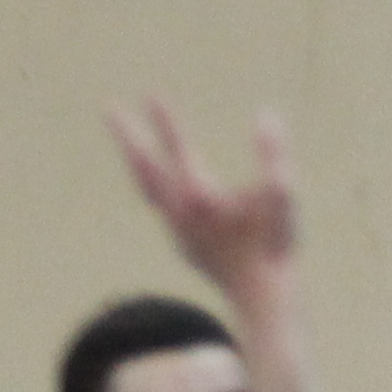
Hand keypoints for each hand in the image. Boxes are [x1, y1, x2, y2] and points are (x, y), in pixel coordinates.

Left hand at [110, 100, 297, 304]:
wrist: (263, 297)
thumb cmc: (275, 245)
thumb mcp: (283, 197)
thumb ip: (274, 155)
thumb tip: (266, 115)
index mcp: (200, 195)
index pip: (178, 148)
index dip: (165, 120)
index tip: (151, 94)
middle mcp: (180, 211)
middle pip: (145, 165)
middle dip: (127, 135)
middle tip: (108, 108)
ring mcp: (176, 231)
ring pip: (148, 189)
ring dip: (137, 163)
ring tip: (130, 144)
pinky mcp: (182, 247)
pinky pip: (162, 211)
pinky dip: (155, 191)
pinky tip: (160, 188)